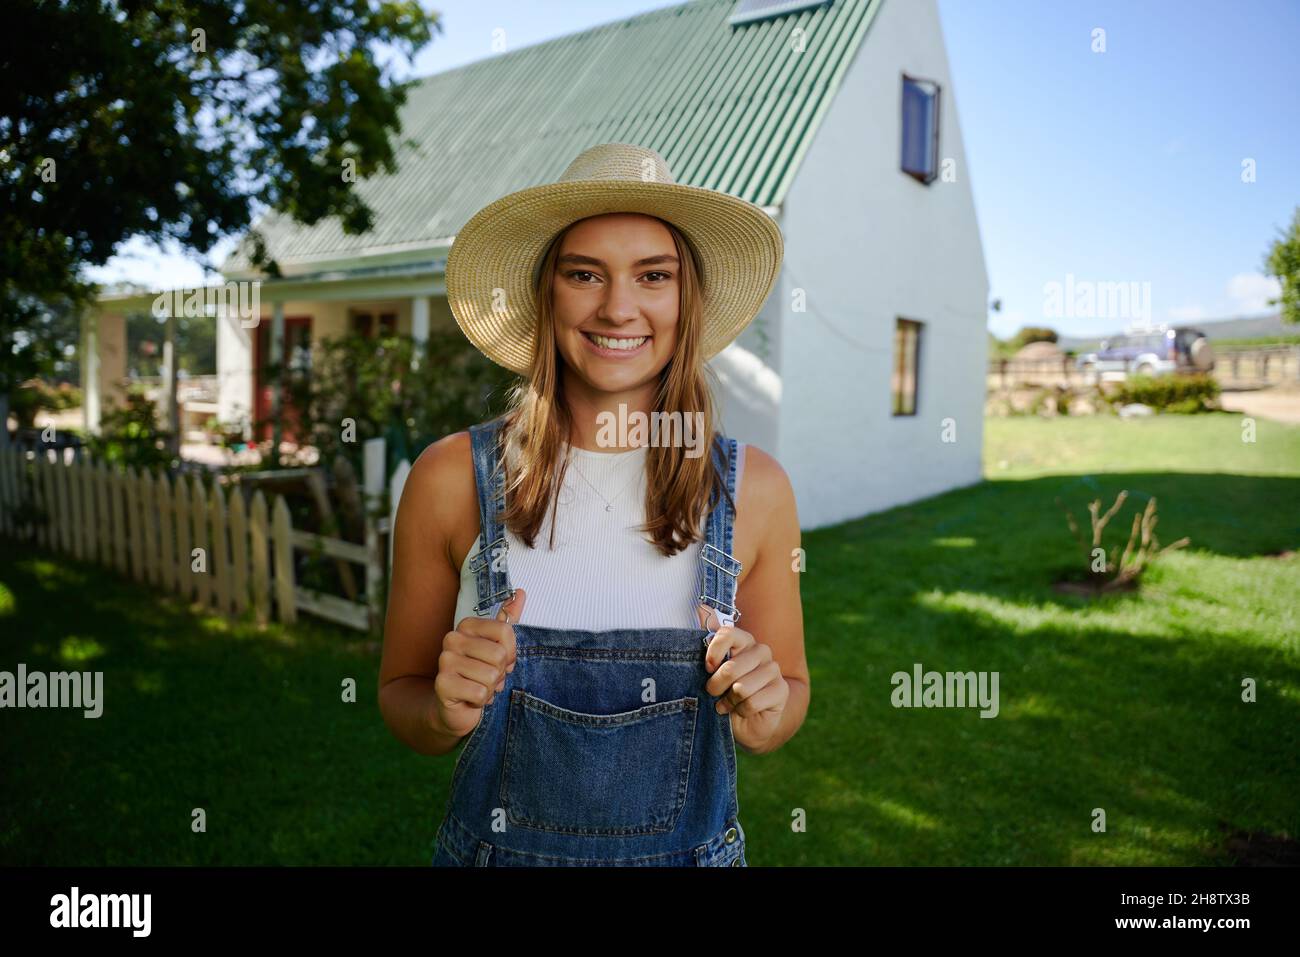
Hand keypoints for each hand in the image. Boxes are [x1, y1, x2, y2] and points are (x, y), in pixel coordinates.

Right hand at [432, 588, 525, 739]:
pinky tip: (470, 699)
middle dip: (499, 673)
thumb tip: (520, 592)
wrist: (457, 708)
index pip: (505, 631)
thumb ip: (508, 619)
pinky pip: (479, 692)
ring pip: (490, 676)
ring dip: (490, 689)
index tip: (500, 662)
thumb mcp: (497, 646)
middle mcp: (452, 639)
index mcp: (466, 626)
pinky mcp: (442, 684)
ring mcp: (444, 661)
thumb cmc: (479, 674)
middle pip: (498, 655)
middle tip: (487, 678)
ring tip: (478, 688)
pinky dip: (480, 701)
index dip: (510, 653)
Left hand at [697, 603, 788, 753]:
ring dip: (729, 701)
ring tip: (728, 703)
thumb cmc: (723, 694)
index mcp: (742, 641)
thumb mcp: (710, 673)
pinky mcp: (781, 690)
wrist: (745, 722)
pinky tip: (742, 711)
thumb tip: (699, 610)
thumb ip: (706, 652)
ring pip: (741, 688)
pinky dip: (741, 711)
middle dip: (716, 687)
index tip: (707, 668)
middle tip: (713, 693)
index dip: (713, 652)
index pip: (727, 633)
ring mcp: (773, 670)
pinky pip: (752, 703)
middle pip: (731, 668)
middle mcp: (760, 651)